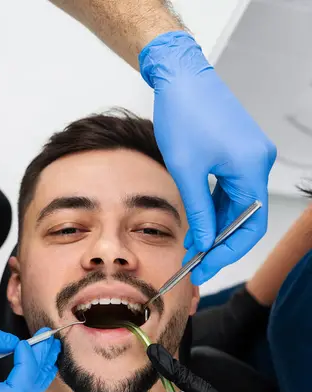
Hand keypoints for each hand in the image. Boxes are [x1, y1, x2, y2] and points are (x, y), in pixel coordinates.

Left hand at [139, 32, 275, 284]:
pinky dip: (216, 209)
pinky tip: (199, 224)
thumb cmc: (183, 114)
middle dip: (221, 244)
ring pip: (238, 206)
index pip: (250, 224)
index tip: (206, 267)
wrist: (181, 77)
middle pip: (246, 218)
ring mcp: (250, 158)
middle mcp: (258, 163)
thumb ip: (199, 211)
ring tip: (193, 248)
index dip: (229, 251)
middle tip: (197, 264)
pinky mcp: (239, 154)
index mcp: (251, 167)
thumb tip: (205, 243)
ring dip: (216, 228)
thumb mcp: (186, 171)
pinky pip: (232, 191)